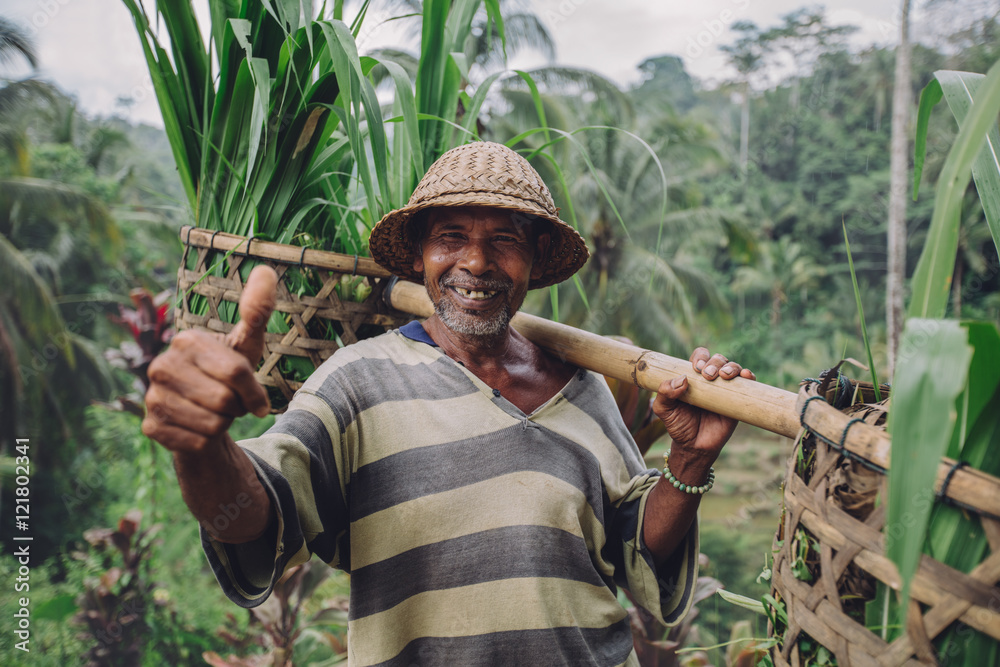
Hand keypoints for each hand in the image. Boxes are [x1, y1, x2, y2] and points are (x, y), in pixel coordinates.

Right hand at [142, 266, 278, 452]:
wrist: (203, 412)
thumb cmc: (227, 374)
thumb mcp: (246, 344)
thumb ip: (257, 311)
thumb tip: (266, 270)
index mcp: (186, 341)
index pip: (237, 372)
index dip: (254, 390)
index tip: (253, 394)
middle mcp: (161, 366)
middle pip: (224, 401)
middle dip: (237, 408)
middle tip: (229, 402)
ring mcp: (152, 397)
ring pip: (212, 425)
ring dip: (223, 425)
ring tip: (214, 412)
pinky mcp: (149, 427)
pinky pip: (198, 443)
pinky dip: (208, 441)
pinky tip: (198, 428)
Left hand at [651, 347, 755, 462]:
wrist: (694, 447)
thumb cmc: (679, 425)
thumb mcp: (664, 409)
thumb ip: (664, 393)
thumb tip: (682, 379)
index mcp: (693, 377)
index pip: (700, 357)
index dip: (700, 357)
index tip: (696, 367)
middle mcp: (711, 381)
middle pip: (717, 359)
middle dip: (714, 362)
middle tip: (707, 375)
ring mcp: (726, 390)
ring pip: (733, 367)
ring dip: (731, 366)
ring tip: (724, 375)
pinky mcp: (738, 401)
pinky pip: (747, 384)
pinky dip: (748, 375)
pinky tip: (745, 375)